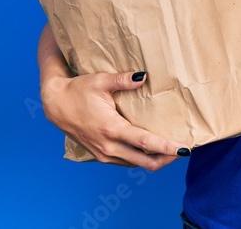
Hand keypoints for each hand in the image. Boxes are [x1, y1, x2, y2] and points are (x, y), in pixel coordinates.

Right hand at [41, 70, 189, 170]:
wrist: (55, 105)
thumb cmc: (78, 91)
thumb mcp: (100, 81)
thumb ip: (122, 80)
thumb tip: (143, 76)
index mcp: (111, 128)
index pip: (145, 143)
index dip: (167, 147)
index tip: (185, 148)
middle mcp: (108, 146)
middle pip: (145, 161)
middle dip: (167, 158)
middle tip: (185, 150)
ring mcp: (104, 154)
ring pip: (136, 164)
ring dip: (155, 160)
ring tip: (173, 150)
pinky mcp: (101, 155)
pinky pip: (126, 162)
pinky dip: (142, 158)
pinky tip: (151, 150)